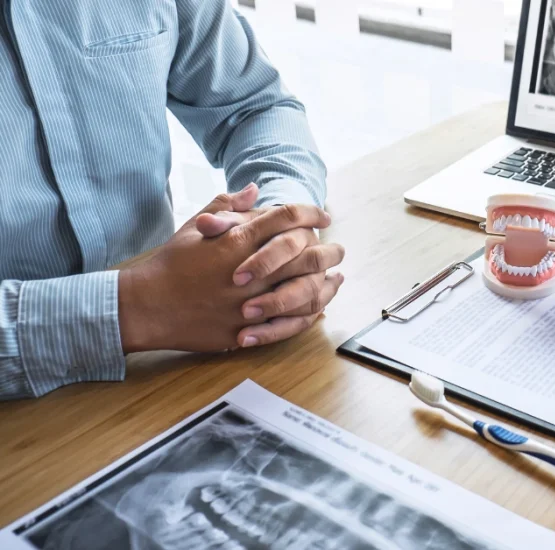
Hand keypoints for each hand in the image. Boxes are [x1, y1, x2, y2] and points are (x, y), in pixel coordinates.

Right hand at [117, 185, 333, 352]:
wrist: (146, 306)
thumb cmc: (170, 264)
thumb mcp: (195, 227)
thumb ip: (227, 205)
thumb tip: (254, 188)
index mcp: (238, 241)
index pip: (287, 219)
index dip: (311, 213)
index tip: (323, 215)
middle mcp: (250, 272)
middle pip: (306, 255)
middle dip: (328, 250)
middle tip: (338, 249)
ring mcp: (250, 303)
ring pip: (304, 292)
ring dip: (325, 284)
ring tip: (336, 277)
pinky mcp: (246, 329)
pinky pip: (289, 324)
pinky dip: (308, 315)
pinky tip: (318, 308)